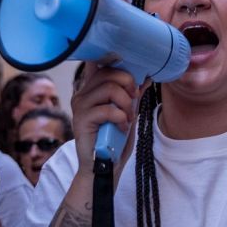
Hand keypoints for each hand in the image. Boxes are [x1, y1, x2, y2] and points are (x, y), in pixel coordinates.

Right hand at [71, 63, 140, 178]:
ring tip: (128, 117)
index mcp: (92, 88)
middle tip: (134, 99)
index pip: (100, 63)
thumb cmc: (114, 138)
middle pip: (108, 72)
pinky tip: (122, 127)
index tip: (132, 72)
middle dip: (128, 83)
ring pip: (109, 89)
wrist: (104, 165)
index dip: (116, 60)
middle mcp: (83, 92)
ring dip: (126, 103)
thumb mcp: (128, 112)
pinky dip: (121, 118)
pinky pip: (107, 109)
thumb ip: (132, 95)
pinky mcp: (81, 119)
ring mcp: (80, 105)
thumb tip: (146, 77)